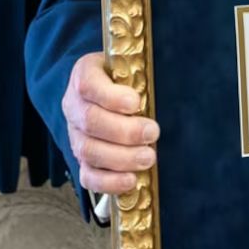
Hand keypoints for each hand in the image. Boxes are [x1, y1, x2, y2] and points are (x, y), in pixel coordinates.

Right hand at [61, 51, 157, 195]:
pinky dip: (109, 182)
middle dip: (124, 131)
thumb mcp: (132, 66)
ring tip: (148, 157)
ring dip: (121, 158)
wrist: (109, 92)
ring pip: (88, 150)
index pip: (88, 85)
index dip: (110, 97)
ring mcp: (76, 134)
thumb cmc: (127, 79)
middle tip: (153, 133)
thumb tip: (174, 86)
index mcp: (85, 76)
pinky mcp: (82, 159)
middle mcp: (74, 106)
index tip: (136, 102)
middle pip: (90, 121)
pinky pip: (87, 176)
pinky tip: (131, 180)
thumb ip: (142, 74)